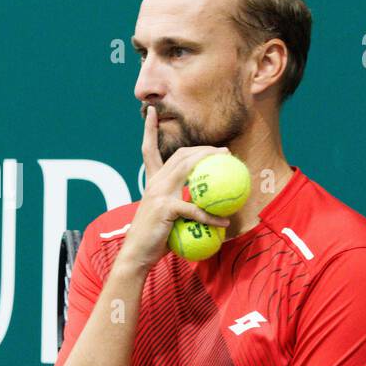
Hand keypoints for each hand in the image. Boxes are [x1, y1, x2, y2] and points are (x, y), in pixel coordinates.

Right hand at [117, 107, 230, 272]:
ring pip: (187, 168)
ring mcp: (158, 193)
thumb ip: (179, 205)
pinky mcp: (165, 207)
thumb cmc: (153, 238)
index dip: (148, 128)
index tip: (151, 111)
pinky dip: (211, 216)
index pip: (148, 149)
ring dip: (210, 163)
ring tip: (228, 165)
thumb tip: (204, 205)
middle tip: (222, 151)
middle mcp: (153, 182)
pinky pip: (194, 208)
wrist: (137, 254)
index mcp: (151, 182)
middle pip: (180, 155)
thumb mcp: (164, 216)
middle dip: (203, 148)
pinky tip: (224, 221)